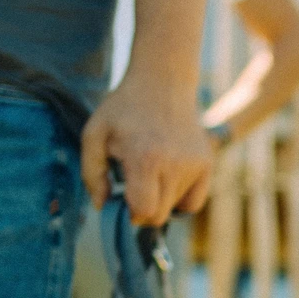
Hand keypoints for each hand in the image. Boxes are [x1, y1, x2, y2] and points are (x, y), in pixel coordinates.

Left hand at [81, 72, 213, 220]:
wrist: (162, 82)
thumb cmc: (123, 109)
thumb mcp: (94, 134)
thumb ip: (91, 174)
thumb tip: (101, 205)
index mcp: (146, 159)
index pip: (145, 211)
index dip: (130, 213)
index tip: (123, 199)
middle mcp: (175, 165)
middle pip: (160, 215)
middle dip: (143, 209)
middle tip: (134, 188)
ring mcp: (195, 165)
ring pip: (176, 209)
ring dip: (160, 200)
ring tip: (151, 172)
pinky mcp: (207, 164)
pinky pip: (194, 202)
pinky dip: (180, 199)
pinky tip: (167, 180)